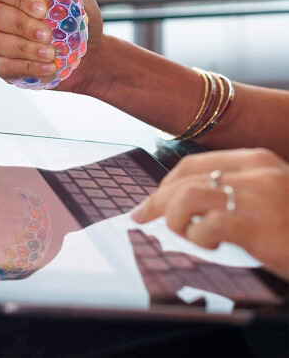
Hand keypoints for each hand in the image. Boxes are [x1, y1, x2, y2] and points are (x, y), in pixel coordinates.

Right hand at [0, 0, 103, 93]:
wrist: (91, 55)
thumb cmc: (80, 20)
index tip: (43, 8)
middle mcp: (0, 17)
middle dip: (20, 24)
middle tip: (48, 34)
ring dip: (23, 48)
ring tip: (51, 53)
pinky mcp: (4, 67)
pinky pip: (3, 67)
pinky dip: (26, 67)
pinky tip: (48, 67)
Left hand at [131, 148, 288, 279]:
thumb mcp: (264, 195)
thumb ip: (229, 190)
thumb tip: (182, 202)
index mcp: (253, 159)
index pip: (192, 163)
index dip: (164, 182)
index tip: (150, 200)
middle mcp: (253, 171)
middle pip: (183, 179)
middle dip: (155, 201)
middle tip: (140, 218)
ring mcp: (255, 196)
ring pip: (187, 198)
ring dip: (173, 219)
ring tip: (184, 234)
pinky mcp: (255, 224)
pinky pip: (204, 226)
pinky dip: (196, 237)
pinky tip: (209, 245)